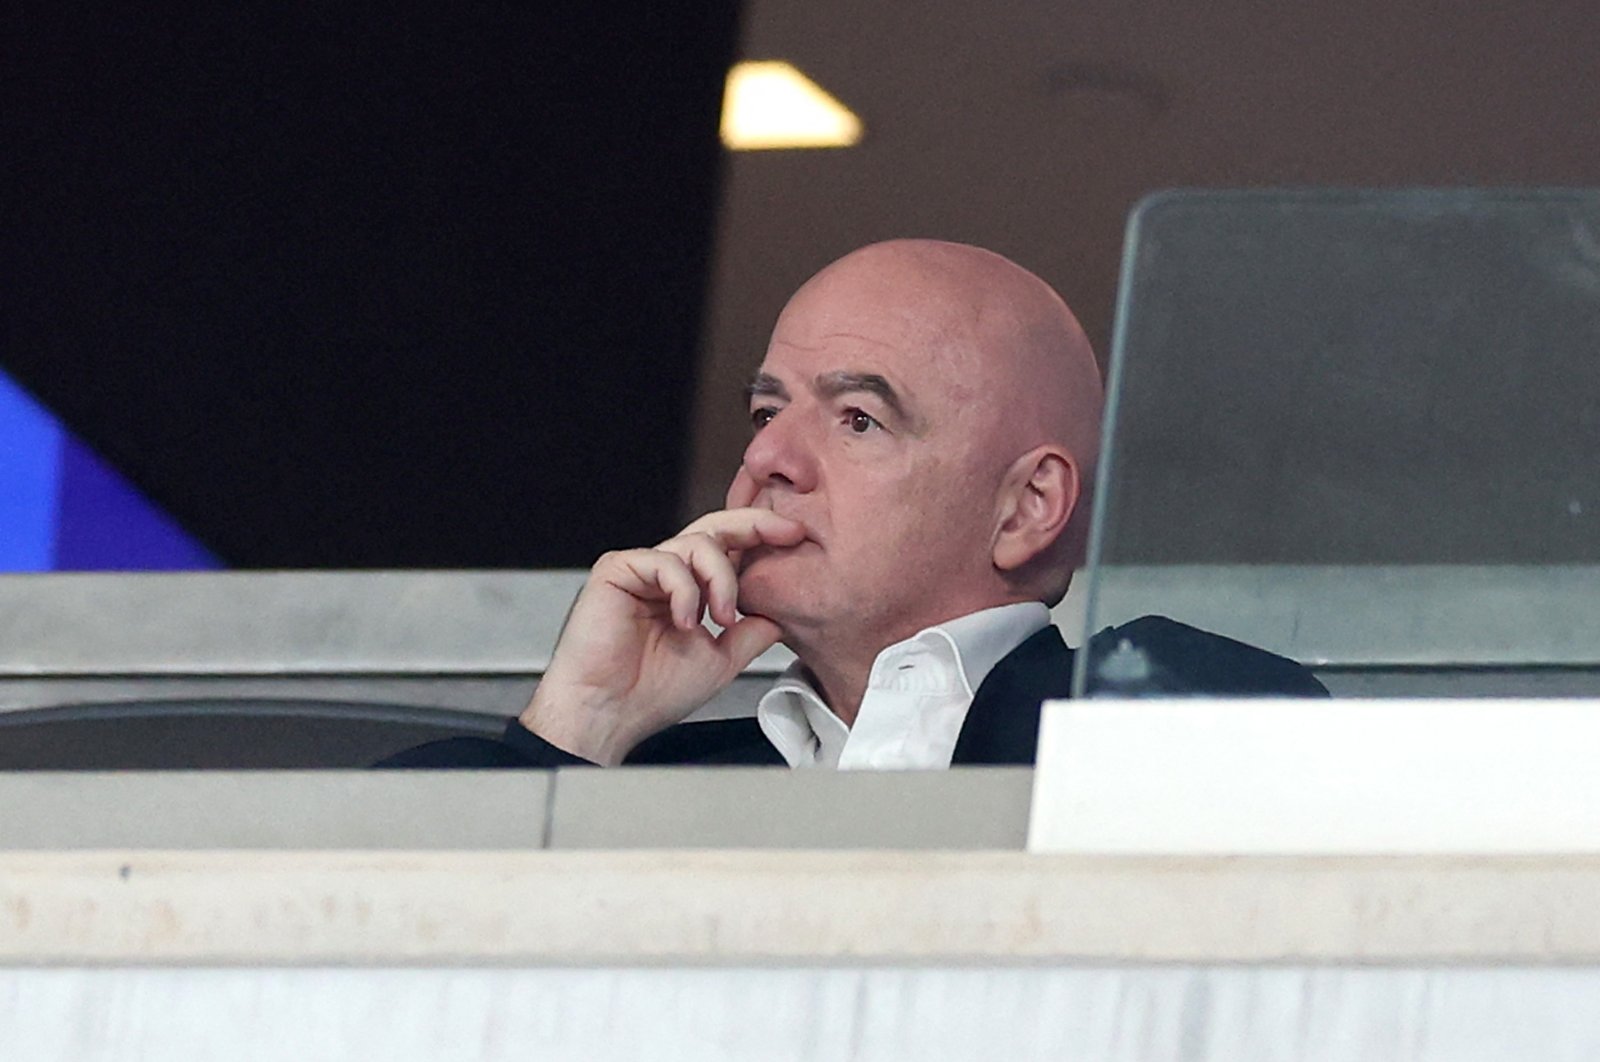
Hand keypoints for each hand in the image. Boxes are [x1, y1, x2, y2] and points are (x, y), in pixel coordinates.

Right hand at [518, 508, 806, 763]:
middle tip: (787, 533)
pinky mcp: (617, 569)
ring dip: (721, 579)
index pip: (729, 549)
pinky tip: (685, 621)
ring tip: (722, 619)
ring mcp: (642, 568)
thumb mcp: (722, 660)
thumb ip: (753, 632)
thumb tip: (787, 613)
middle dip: (756, 525)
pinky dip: (685, 590)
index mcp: (690, 589)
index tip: (797, 537)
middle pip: (715, 528)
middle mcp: (667, 573)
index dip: (762, 536)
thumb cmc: (652, 693)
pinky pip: (664, 560)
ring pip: (697, 543)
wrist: (609, 713)